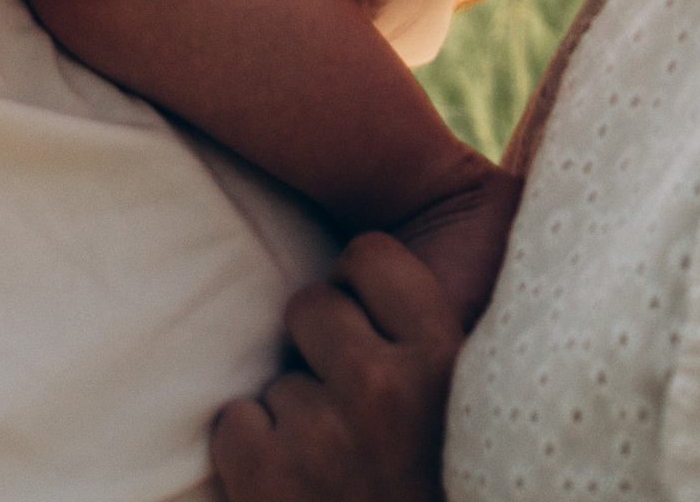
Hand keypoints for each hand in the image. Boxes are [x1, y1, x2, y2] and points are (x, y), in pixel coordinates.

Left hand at [210, 238, 460, 501]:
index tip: (366, 329)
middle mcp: (384, 390)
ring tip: (333, 467)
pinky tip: (295, 489)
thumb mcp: (465, 413)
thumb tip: (441, 223)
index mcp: (446, 366)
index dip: (358, 291)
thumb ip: (431, 346)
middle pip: (309, 305)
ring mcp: (321, 433)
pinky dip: (254, 456)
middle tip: (351, 417)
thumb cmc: (433, 490)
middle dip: (316, 351)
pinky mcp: (265, 473)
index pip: (371, 255)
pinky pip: (235, 423)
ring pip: (275, 376)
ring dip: (293, 416)